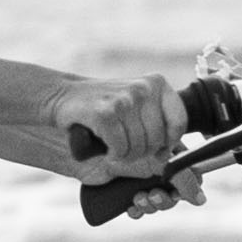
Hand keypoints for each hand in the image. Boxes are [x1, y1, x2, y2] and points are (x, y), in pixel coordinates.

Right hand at [46, 78, 186, 181]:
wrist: (62, 97)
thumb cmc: (104, 107)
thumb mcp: (136, 106)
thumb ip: (158, 123)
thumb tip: (169, 157)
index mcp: (157, 83)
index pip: (179, 121)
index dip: (169, 142)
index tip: (157, 149)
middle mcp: (144, 88)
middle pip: (157, 140)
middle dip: (141, 152)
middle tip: (125, 146)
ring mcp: (124, 99)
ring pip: (138, 147)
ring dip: (124, 154)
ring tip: (112, 143)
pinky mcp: (105, 113)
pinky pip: (120, 149)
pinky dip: (111, 154)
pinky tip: (102, 143)